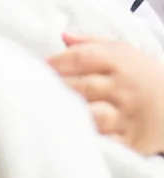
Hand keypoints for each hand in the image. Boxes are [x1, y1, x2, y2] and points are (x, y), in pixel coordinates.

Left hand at [48, 33, 163, 154]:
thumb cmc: (144, 74)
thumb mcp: (124, 50)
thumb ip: (91, 42)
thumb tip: (62, 37)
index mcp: (119, 62)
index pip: (82, 58)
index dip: (58, 62)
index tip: (40, 67)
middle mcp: (123, 88)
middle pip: (83, 86)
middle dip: (57, 87)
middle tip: (34, 88)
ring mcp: (128, 115)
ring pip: (94, 115)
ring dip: (72, 113)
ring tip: (50, 110)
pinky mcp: (133, 140)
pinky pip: (107, 140)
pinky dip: (90, 137)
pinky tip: (73, 132)